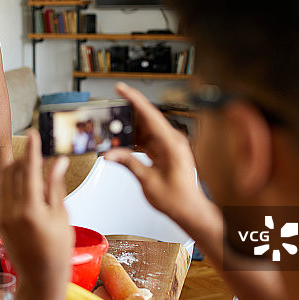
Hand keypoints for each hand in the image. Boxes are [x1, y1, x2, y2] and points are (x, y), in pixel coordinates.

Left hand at [0, 130, 73, 289]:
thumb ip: (56, 186)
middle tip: (36, 147)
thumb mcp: (62, 216)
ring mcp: (2, 216)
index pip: (30, 170)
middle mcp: (12, 211)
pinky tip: (29, 184)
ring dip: (18, 167)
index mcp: (31, 210)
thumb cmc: (57, 250)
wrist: (40, 278)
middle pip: (14, 171)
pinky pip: (4, 193)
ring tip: (33, 164)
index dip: (32, 149)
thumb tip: (57, 161)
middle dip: (25, 156)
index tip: (33, 133)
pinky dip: (15, 183)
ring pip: (6, 180)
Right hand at [105, 82, 208, 224]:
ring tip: (112, 129)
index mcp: (172, 144)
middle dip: (127, 114)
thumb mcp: (148, 181)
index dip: (134, 99)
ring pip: (146, 129)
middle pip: (147, 119)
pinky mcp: (166, 152)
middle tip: (109, 111)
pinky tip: (123, 142)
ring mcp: (169, 145)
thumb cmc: (177, 199)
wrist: (189, 210)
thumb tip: (110, 153)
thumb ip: (128, 163)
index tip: (121, 89)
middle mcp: (172, 141)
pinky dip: (134, 140)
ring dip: (129, 129)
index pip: (150, 115)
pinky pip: (148, 139)